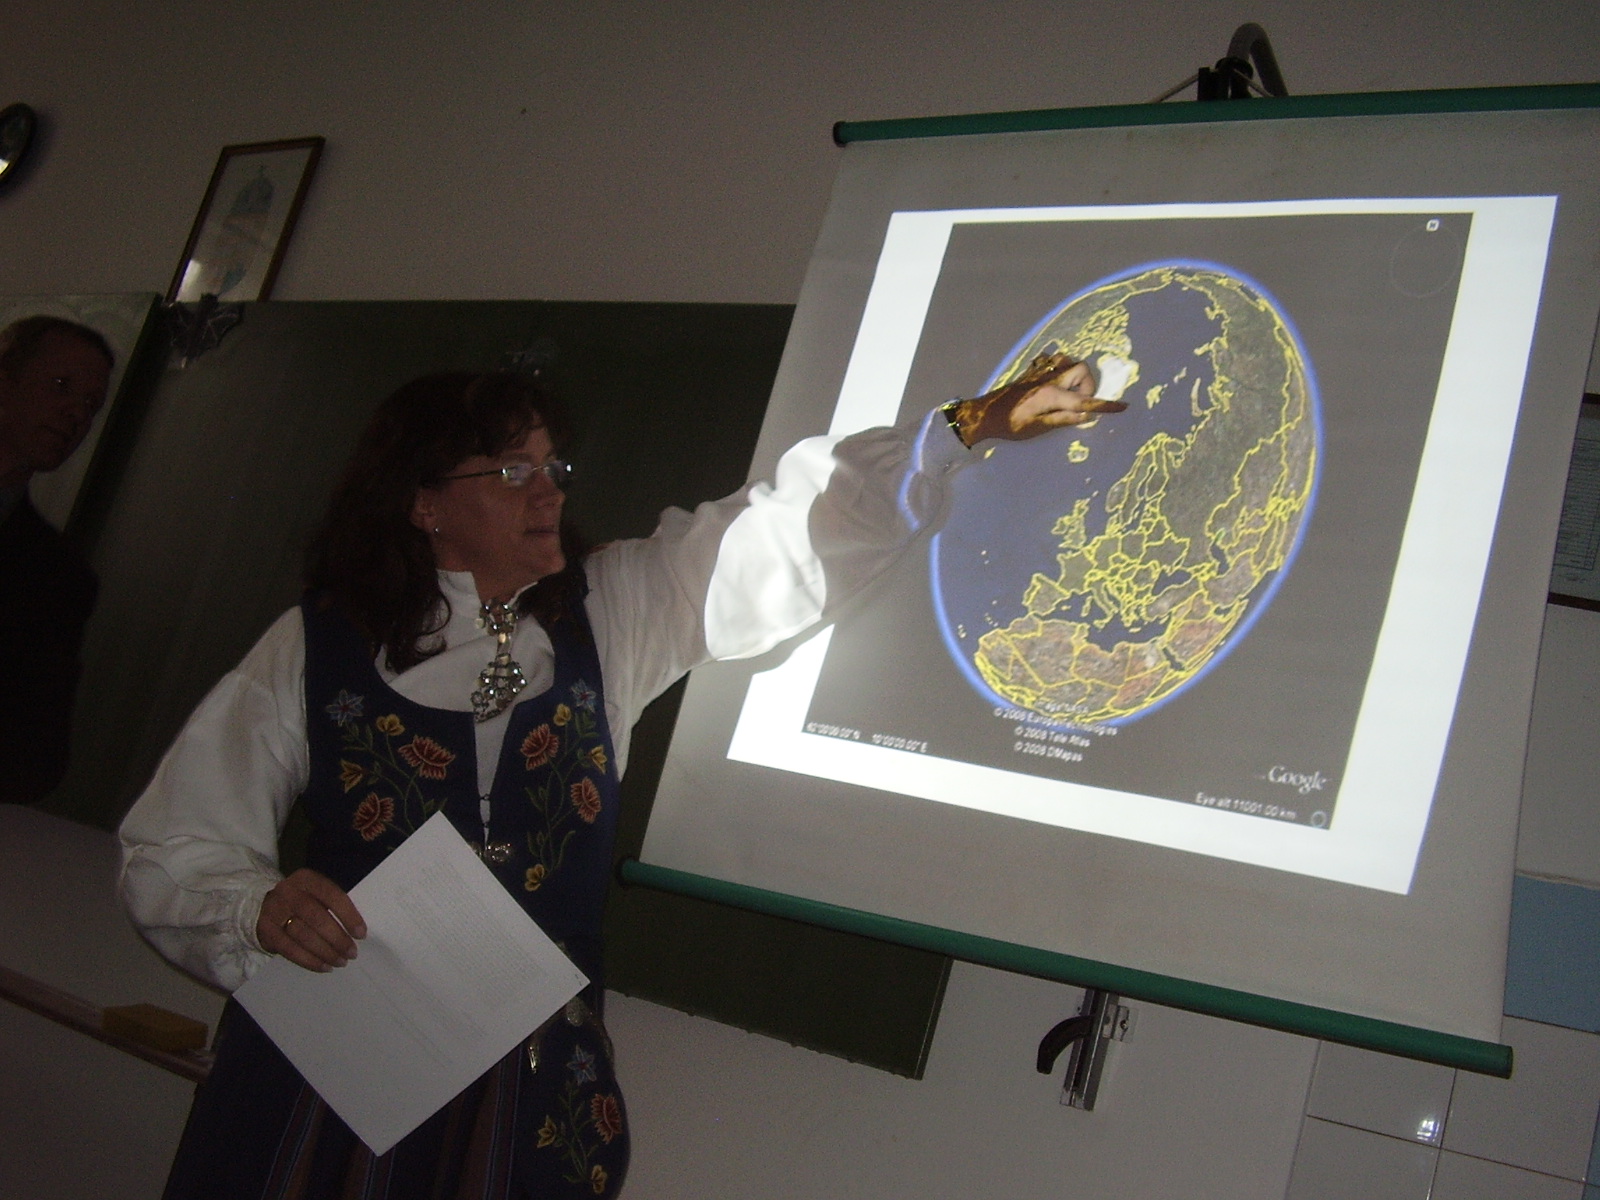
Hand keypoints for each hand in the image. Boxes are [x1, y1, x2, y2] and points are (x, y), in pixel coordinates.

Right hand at [256, 868, 366, 972]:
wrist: (263, 904)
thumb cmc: (302, 900)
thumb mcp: (316, 893)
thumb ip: (333, 905)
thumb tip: (356, 931)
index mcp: (306, 879)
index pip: (332, 895)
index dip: (349, 915)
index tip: (361, 934)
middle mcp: (288, 892)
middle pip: (317, 918)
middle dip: (337, 939)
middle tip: (352, 953)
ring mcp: (274, 911)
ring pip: (303, 935)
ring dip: (325, 952)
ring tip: (340, 962)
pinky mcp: (266, 931)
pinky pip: (289, 949)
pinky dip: (309, 961)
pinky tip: (324, 967)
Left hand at [950, 353, 1126, 445]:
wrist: (983, 414)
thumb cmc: (1010, 426)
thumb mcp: (1038, 429)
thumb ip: (1063, 419)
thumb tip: (1086, 415)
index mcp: (1052, 395)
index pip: (1085, 399)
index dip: (1105, 405)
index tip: (1122, 407)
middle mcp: (1048, 379)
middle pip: (1081, 368)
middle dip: (1087, 384)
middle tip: (1079, 402)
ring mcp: (1039, 373)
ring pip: (1066, 359)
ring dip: (1072, 372)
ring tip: (1067, 391)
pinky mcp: (1030, 372)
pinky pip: (1049, 359)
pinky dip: (1056, 366)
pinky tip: (1052, 380)